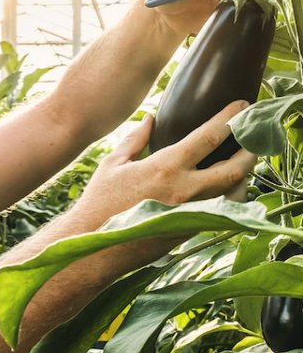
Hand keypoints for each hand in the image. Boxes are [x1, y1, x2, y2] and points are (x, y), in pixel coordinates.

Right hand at [73, 100, 256, 224]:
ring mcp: (191, 214)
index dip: (229, 119)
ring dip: (243, 176)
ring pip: (234, 193)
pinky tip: (225, 186)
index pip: (208, 137)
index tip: (242, 106)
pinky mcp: (190, 231)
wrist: (96, 246)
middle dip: (250, 151)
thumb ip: (135, 139)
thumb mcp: (112, 164)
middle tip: (255, 137)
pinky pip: (221, 210)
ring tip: (243, 161)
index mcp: (164, 169)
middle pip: (234, 169)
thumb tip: (151, 118)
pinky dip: (229, 195)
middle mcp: (184, 191)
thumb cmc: (99, 203)